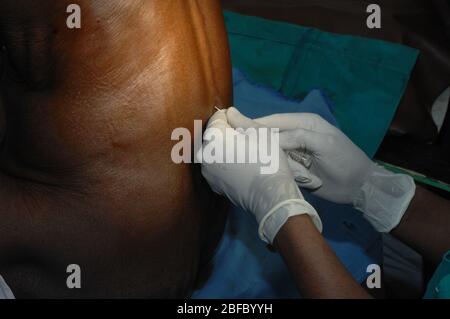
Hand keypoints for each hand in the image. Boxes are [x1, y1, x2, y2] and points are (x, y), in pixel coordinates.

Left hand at [199, 109, 321, 242]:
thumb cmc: (267, 159)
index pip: (217, 117)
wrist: (270, 195)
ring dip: (225, 149)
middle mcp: (203, 153)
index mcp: (213, 136)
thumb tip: (229, 112)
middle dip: (227, 134)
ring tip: (245, 155)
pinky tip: (241, 168)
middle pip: (214, 135)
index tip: (244, 124)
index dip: (231, 117)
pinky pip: (217, 167)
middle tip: (247, 140)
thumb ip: (240, 119)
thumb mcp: (259, 132)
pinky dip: (225, 164)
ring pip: (214, 151)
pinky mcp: (213, 184)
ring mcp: (206, 171)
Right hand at [227, 108, 415, 232]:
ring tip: (234, 152)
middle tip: (228, 140)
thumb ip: (299, 136)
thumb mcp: (325, 145)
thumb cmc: (345, 161)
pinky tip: (251, 165)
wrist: (359, 187)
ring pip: (270, 148)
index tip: (233, 126)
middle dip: (250, 136)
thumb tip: (271, 137)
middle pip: (269, 132)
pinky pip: (276, 161)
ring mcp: (295, 150)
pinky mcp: (294, 165)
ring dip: (256, 150)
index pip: (274, 121)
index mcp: (304, 123)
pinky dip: (265, 162)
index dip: (254, 124)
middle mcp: (297, 133)